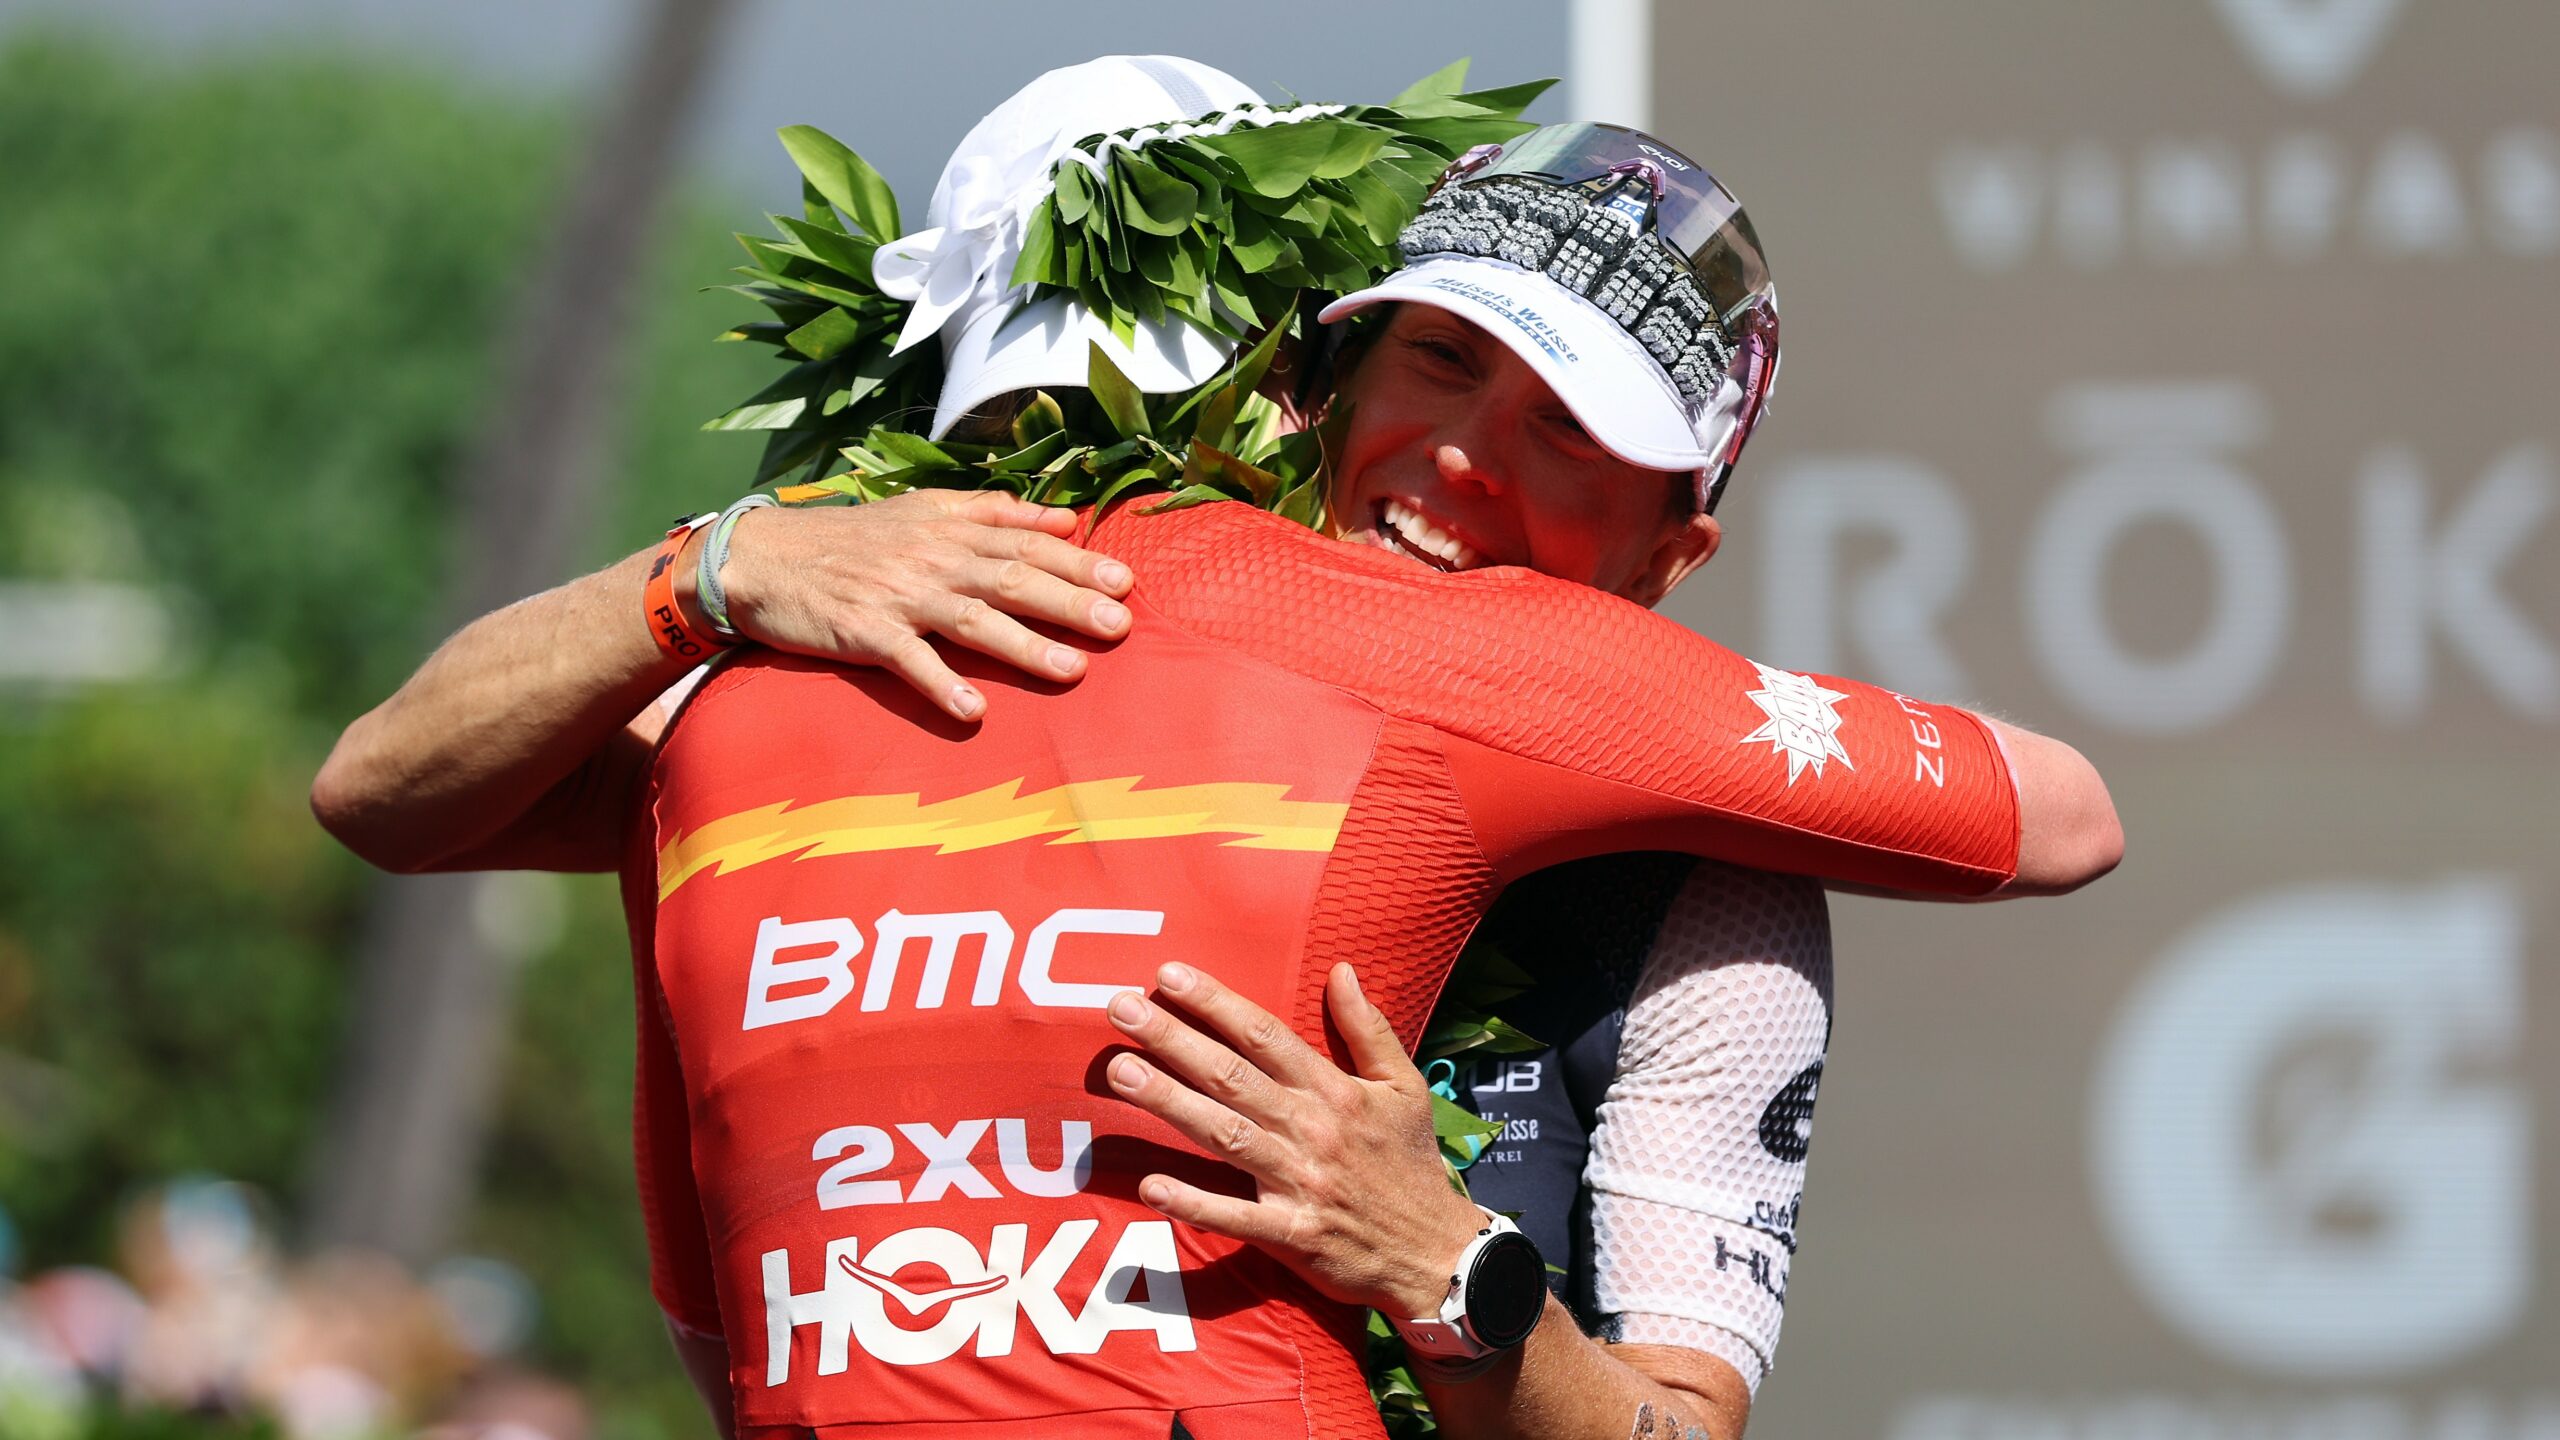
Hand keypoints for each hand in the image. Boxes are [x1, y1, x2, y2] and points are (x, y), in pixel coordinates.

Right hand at [717, 489, 1133, 720]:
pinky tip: (974, 711)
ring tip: (1071, 672)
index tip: (1125, 580)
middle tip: (1120, 624)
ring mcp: (898, 595)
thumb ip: (995, 513)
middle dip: (1069, 601)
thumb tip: (1064, 518)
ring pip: (970, 619)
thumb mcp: (925, 509)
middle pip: (1010, 578)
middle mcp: (931, 557)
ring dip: (1023, 646)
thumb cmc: (853, 539)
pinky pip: (909, 661)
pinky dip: (941, 685)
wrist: (763, 556)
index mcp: (949, 528)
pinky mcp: (863, 631)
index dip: (1077, 560)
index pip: (1025, 542)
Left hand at [1103, 961, 1487, 1317]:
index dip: (1215, 1003)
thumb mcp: (1406, 1087)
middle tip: (1120, 1009)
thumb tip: (1342, 970)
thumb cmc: (1412, 1165)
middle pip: (1232, 1076)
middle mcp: (1312, 1129)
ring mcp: (1300, 1182)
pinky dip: (1195, 1203)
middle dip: (1173, 1039)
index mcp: (1335, 1091)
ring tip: (1119, 1072)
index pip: (1266, 1035)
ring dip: (1169, 1102)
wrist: (1438, 1253)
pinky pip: (1237, 1217)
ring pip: (1224, 1134)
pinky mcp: (1293, 1234)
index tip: (1168, 975)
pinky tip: (1151, 1186)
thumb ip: (1369, 1029)